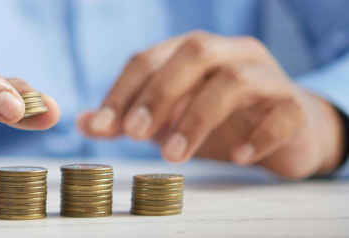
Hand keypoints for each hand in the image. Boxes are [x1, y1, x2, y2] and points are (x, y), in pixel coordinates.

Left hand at [78, 31, 344, 179]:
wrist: (285, 131)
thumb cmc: (218, 120)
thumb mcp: (167, 118)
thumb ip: (128, 118)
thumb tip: (83, 123)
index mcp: (193, 52)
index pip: (149, 58)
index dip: (122, 91)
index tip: (101, 126)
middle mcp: (230, 53)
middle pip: (193, 53)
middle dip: (159, 93)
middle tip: (134, 134)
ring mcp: (266, 76)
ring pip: (234, 81)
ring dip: (197, 118)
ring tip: (173, 156)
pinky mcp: (294, 106)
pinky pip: (282, 113)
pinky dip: (258, 135)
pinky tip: (237, 157)